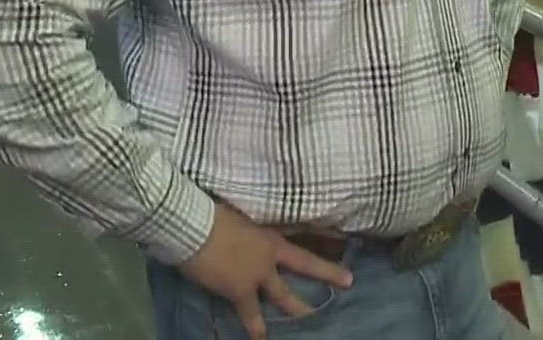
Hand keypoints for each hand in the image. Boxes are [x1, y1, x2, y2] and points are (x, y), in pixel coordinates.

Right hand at [178, 203, 354, 339]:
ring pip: (283, 295)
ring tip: (311, 318)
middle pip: (306, 264)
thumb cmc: (210, 214)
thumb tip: (246, 228)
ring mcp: (258, 273)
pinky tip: (261, 339)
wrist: (193, 225)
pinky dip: (256, 328)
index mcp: (270, 231)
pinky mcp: (241, 290)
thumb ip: (249, 227)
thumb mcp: (238, 216)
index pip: (302, 233)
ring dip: (297, 308)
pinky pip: (250, 314)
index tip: (342, 238)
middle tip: (349, 281)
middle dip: (327, 273)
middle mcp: (270, 253)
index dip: (324, 235)